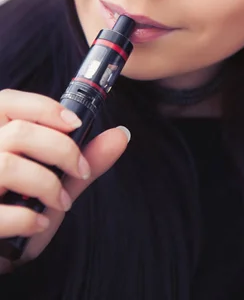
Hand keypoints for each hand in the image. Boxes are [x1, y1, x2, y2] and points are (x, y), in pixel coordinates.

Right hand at [0, 89, 129, 272]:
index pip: (9, 101)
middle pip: (19, 132)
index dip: (44, 107)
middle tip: (80, 170)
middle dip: (62, 149)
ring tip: (62, 202)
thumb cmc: (23, 209)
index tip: (75, 124)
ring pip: (8, 165)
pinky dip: (28, 219)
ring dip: (48, 184)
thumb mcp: (57, 180)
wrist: (0, 251)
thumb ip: (85, 157)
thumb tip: (120, 134)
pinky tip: (39, 225)